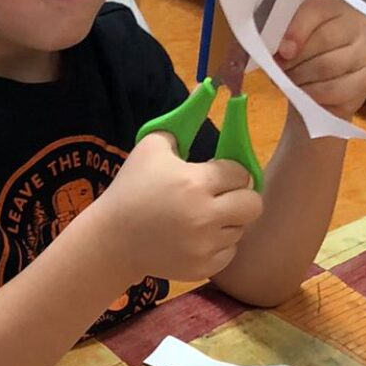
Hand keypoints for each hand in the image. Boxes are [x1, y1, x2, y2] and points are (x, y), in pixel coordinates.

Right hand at [100, 134, 263, 282]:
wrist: (112, 240)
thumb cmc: (131, 189)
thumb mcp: (150, 148)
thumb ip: (182, 125)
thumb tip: (208, 98)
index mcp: (195, 183)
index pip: (241, 173)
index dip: (229, 172)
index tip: (215, 176)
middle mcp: (205, 216)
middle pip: (254, 204)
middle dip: (241, 197)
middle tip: (222, 197)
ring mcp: (205, 246)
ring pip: (241, 229)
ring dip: (228, 221)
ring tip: (203, 218)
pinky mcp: (202, 268)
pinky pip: (230, 253)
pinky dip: (219, 245)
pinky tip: (197, 238)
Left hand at [276, 0, 365, 120]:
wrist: (318, 85)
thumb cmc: (302, 55)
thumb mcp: (290, 37)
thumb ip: (282, 34)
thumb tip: (266, 47)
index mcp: (335, 7)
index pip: (317, 11)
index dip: (296, 31)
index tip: (282, 50)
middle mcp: (358, 26)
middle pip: (324, 40)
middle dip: (296, 58)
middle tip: (279, 69)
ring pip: (328, 66)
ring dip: (301, 77)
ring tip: (289, 81)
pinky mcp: (365, 81)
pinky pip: (335, 89)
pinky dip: (313, 94)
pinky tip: (304, 93)